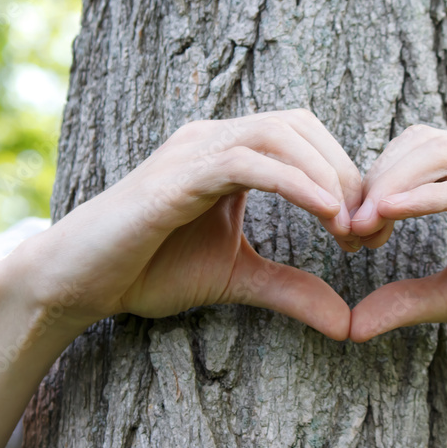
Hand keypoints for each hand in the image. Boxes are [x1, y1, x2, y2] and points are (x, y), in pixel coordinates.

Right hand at [0, 110, 362, 339]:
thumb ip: (289, 289)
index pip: (304, 139)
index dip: (346, 177)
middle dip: (346, 172)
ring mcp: (192, 151)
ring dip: (326, 175)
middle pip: (300, 125)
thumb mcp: (236, 279)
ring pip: (278, 133)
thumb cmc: (148, 270)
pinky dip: (293, 181)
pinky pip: (245, 161)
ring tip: (352, 225)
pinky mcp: (176, 175)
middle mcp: (213, 138)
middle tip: (369, 230)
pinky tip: (325, 211)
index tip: (370, 233)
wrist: (77, 282)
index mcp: (228, 154)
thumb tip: (345, 321)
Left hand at [348, 125, 446, 365]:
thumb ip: (407, 300)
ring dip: (392, 184)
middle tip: (349, 230)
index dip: (373, 183)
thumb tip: (351, 325)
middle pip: (420, 141)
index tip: (349, 232)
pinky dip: (425, 197)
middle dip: (375, 179)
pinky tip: (390, 214)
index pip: (412, 151)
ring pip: (441, 153)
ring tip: (361, 225)